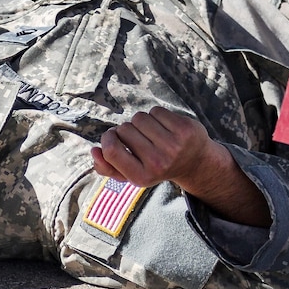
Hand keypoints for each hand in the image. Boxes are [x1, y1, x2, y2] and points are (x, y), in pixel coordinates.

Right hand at [91, 106, 270, 226]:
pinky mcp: (184, 129)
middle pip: (124, 130)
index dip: (107, 138)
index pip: (111, 150)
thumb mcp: (132, 174)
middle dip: (126, 129)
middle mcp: (158, 163)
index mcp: (141, 177)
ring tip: (150, 132)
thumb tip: (94, 150)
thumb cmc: (155, 167)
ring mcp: (173, 146)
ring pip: (139, 118)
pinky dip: (155, 115)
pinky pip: (155, 111)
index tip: (112, 137)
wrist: (194, 163)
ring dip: (140, 121)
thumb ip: (107, 167)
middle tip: (138, 138)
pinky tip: (163, 126)